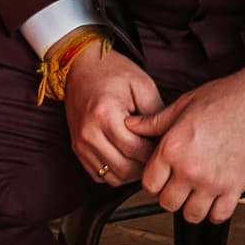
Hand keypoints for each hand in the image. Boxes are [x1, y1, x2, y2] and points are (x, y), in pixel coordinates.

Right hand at [60, 43, 163, 186]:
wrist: (81, 66)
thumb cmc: (112, 71)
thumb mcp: (142, 85)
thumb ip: (155, 114)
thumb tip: (167, 139)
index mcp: (105, 115)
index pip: (137, 150)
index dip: (156, 151)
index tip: (166, 144)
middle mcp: (88, 133)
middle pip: (125, 168)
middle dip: (146, 165)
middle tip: (159, 153)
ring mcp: (80, 144)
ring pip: (113, 177)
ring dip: (132, 172)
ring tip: (144, 155)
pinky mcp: (77, 149)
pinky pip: (100, 175)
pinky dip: (117, 172)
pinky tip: (128, 157)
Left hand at [126, 64, 244, 222]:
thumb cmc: (223, 99)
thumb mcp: (181, 105)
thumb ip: (153, 122)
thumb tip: (131, 125)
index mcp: (172, 150)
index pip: (149, 185)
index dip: (153, 181)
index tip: (161, 177)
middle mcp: (190, 170)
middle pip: (167, 203)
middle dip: (170, 195)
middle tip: (179, 185)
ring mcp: (213, 182)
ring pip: (191, 215)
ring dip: (192, 206)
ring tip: (196, 193)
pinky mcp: (235, 187)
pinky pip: (219, 215)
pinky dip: (216, 211)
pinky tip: (216, 198)